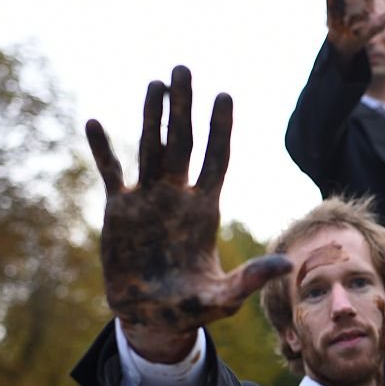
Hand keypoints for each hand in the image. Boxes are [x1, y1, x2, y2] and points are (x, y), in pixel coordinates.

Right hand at [86, 66, 291, 361]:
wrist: (152, 317)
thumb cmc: (193, 307)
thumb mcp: (224, 296)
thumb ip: (252, 278)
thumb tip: (289, 264)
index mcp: (206, 211)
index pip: (216, 160)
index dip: (219, 129)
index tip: (224, 95)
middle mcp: (178, 198)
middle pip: (183, 143)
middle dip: (184, 107)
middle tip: (184, 68)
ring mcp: (149, 201)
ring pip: (150, 148)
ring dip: (150, 116)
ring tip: (155, 82)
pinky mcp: (120, 211)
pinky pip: (111, 173)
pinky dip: (102, 150)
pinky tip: (95, 122)